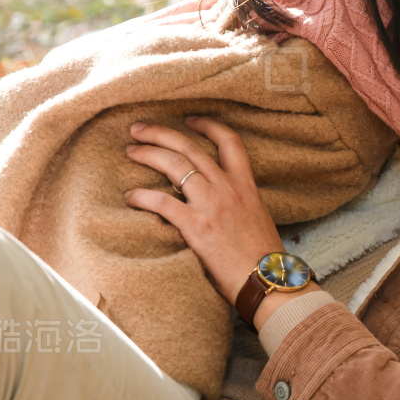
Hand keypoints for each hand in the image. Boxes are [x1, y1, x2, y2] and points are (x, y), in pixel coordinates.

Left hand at [124, 117, 291, 310]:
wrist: (268, 280)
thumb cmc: (263, 257)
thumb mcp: (256, 218)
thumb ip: (237, 204)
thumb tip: (218, 204)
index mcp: (246, 185)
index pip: (230, 141)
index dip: (208, 125)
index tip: (190, 119)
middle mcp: (228, 188)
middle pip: (191, 148)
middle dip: (161, 133)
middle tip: (139, 129)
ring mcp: (212, 205)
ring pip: (175, 166)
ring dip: (148, 154)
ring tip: (131, 151)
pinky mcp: (197, 226)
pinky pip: (163, 202)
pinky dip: (143, 196)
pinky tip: (130, 196)